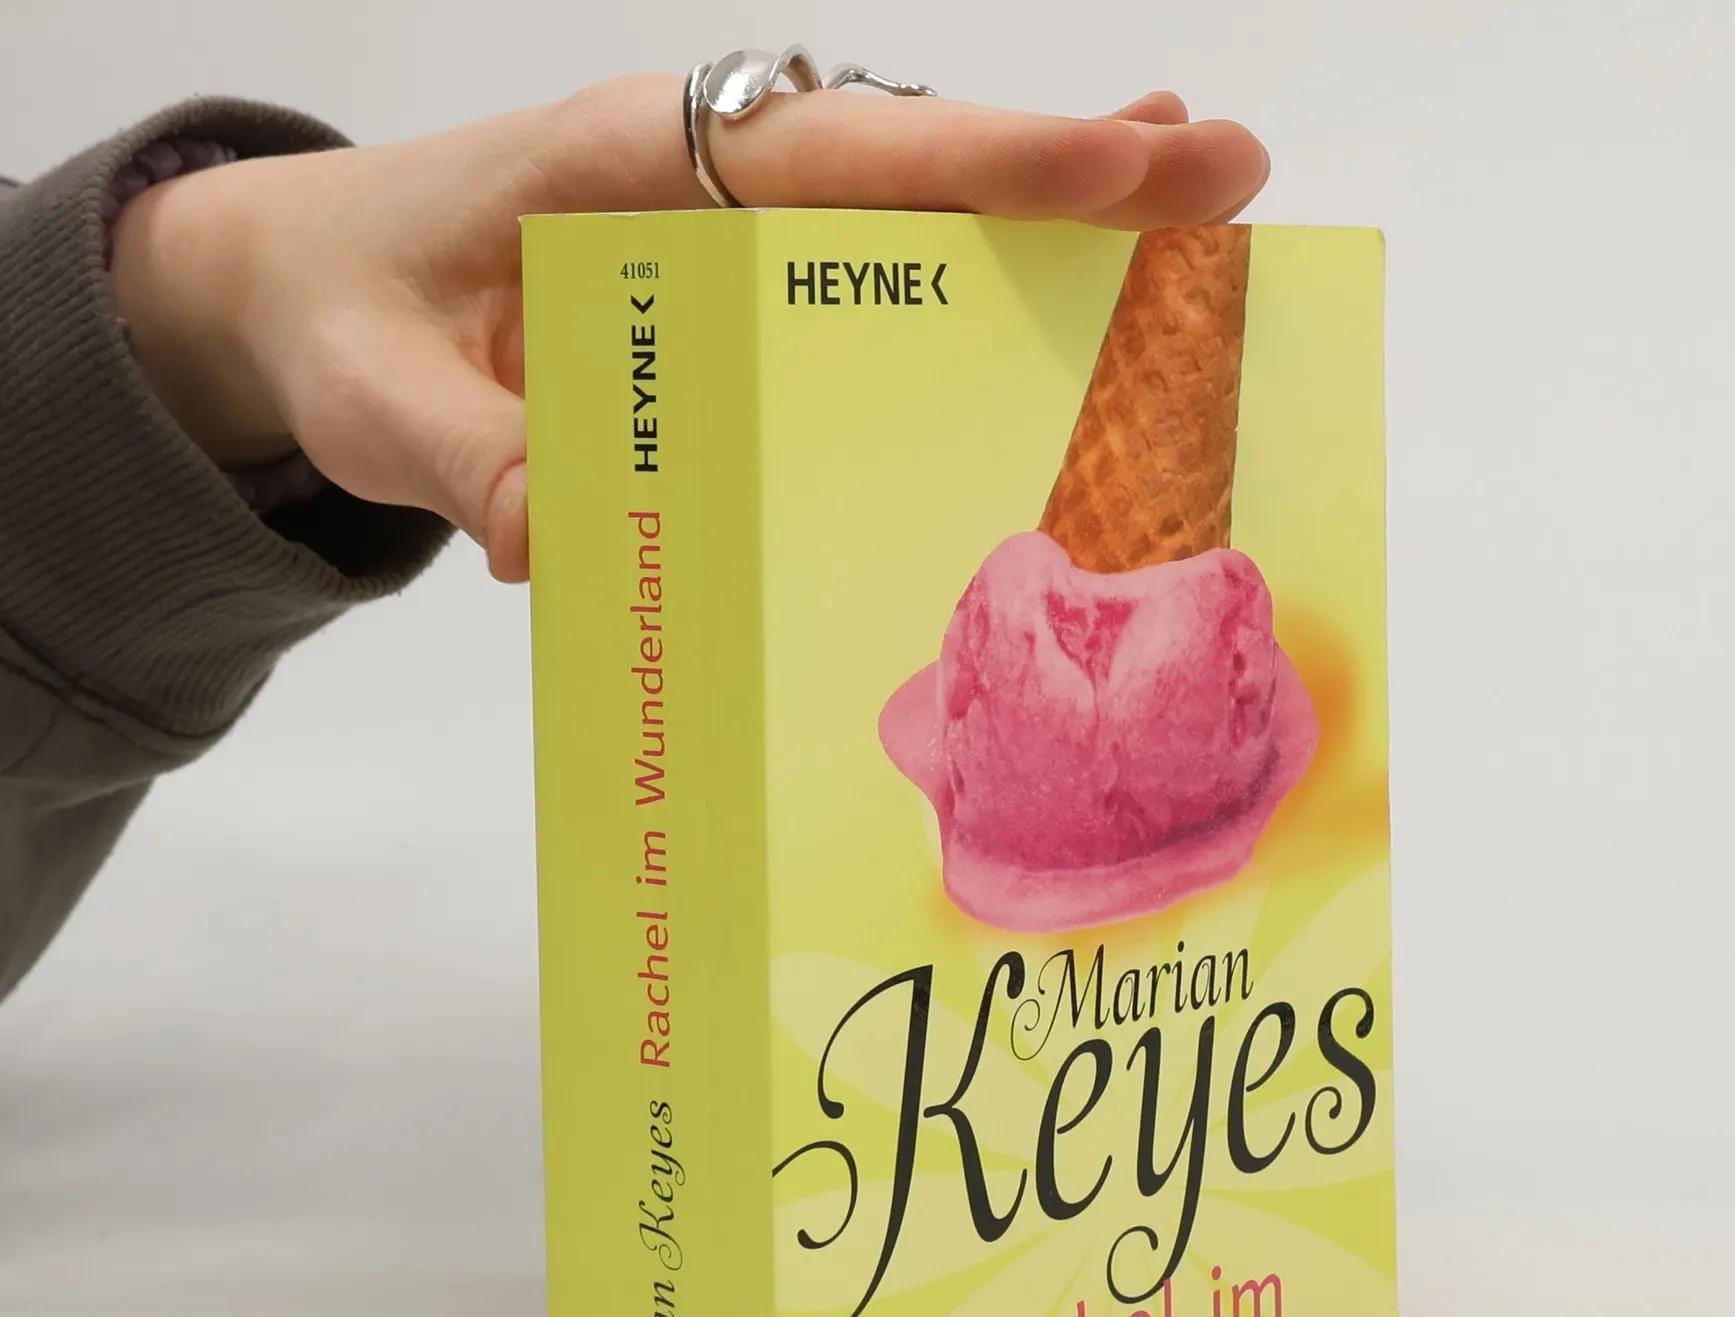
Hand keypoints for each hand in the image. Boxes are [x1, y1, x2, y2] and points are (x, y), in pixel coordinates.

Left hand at [110, 77, 1268, 583]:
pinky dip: (977, 268)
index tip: (1126, 158)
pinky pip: (874, 269)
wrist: (308, 295)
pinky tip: (1071, 284)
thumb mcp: (375, 396)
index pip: (834, 158)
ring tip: (1197, 211)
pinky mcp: (738, 286)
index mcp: (624, 171)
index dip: (986, 162)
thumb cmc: (342, 315)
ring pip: (913, 208)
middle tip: (1226, 173)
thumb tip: (565, 540)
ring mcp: (731, 231)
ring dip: (1051, 212)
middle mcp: (702, 182)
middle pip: (912, 164)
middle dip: (1070, 168)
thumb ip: (464, 459)